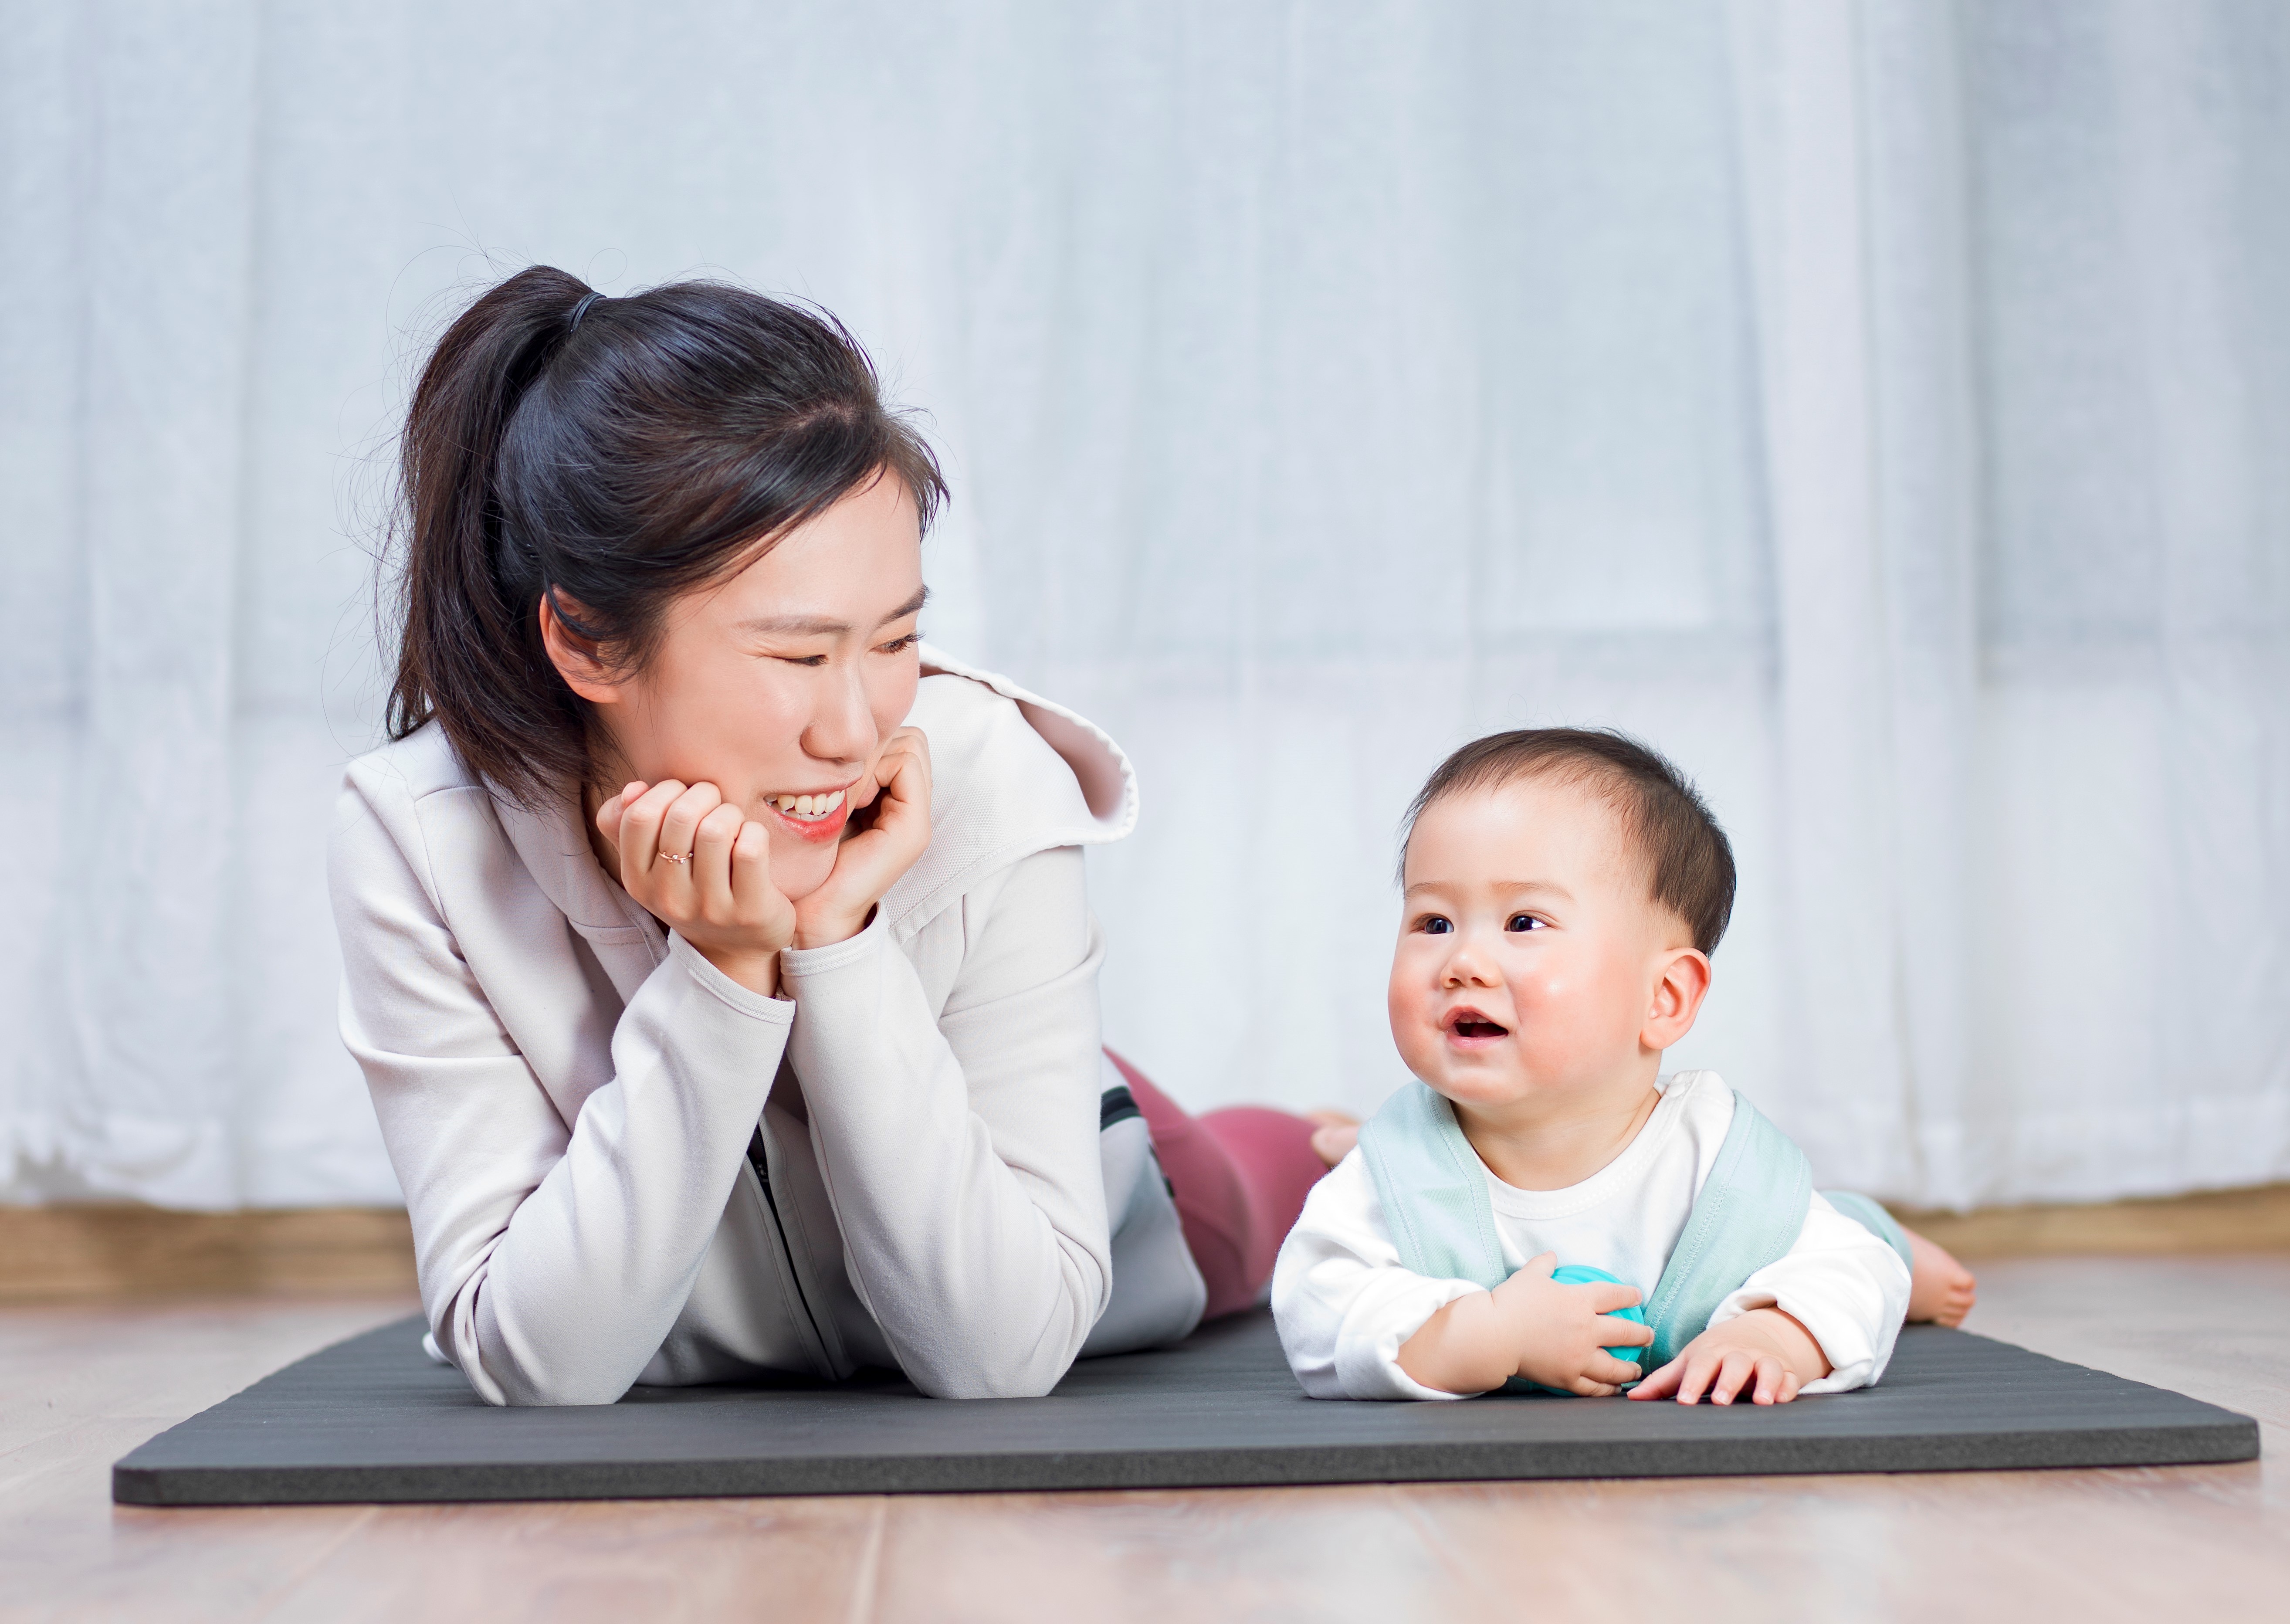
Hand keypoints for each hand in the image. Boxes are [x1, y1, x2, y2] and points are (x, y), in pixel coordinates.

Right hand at [597, 779, 793, 995]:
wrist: (736, 949)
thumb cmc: (694, 890)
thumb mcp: (654, 865)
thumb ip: (631, 824)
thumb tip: (632, 789)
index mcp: (637, 880)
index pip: (638, 817)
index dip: (665, 791)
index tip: (683, 793)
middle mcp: (668, 898)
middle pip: (681, 817)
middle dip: (704, 795)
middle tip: (715, 803)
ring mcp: (709, 908)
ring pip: (716, 830)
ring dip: (730, 813)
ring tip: (733, 823)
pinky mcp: (749, 911)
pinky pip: (750, 849)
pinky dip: (754, 832)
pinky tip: (752, 841)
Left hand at [790, 725, 932, 949]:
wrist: (810, 914)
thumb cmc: (806, 862)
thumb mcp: (821, 804)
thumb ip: (837, 773)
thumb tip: (833, 732)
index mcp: (891, 801)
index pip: (896, 738)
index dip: (865, 742)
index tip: (831, 773)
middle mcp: (912, 807)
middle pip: (907, 736)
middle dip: (871, 744)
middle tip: (840, 779)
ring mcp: (917, 817)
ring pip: (910, 743)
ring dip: (872, 755)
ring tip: (845, 790)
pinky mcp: (914, 827)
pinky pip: (906, 763)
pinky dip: (876, 768)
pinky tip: (850, 798)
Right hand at [1396, 1252, 1652, 1396]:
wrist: (1495, 1335)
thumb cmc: (1512, 1302)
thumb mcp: (1529, 1276)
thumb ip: (1544, 1265)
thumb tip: (1551, 1256)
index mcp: (1580, 1301)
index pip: (1614, 1296)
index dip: (1629, 1295)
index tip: (1637, 1296)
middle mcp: (1587, 1330)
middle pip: (1625, 1333)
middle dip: (1642, 1334)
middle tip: (1649, 1336)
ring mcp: (1579, 1357)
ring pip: (1615, 1366)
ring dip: (1630, 1368)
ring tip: (1636, 1370)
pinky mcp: (1568, 1377)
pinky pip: (1593, 1387)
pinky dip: (1606, 1389)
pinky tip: (1612, 1389)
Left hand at [1628, 1306, 1829, 1405]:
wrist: (1755, 1334)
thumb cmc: (1714, 1355)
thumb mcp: (1689, 1362)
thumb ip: (1663, 1382)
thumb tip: (1632, 1398)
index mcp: (1711, 1353)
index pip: (1700, 1366)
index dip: (1693, 1383)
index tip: (1685, 1401)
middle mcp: (1738, 1355)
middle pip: (1733, 1365)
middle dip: (1728, 1382)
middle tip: (1720, 1400)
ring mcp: (1763, 1361)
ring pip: (1766, 1368)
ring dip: (1764, 1382)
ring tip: (1761, 1400)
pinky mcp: (1785, 1372)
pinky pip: (1790, 1379)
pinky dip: (1788, 1387)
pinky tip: (1783, 1400)